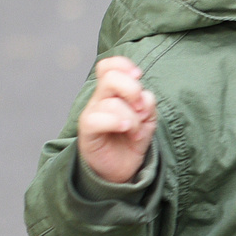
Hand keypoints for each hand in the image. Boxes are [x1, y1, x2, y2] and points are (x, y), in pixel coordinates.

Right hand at [77, 56, 157, 184]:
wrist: (121, 170)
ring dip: (132, 117)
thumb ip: (148, 103)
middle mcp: (100, 100)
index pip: (109, 66)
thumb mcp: (147, 119)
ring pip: (112, 102)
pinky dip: (116, 122)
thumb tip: (143, 97)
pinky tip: (126, 130)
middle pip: (111, 77)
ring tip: (136, 132)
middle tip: (141, 108)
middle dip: (132, 89)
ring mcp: (92, 114)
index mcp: (112, 92)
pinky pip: (97, 119)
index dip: (124, 65)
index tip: (138, 76)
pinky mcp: (88, 131)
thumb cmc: (132, 140)